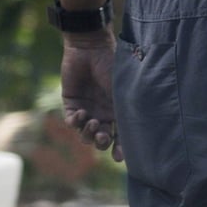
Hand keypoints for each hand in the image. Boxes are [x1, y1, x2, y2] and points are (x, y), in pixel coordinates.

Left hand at [60, 29, 123, 161]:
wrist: (90, 48)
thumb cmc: (111, 67)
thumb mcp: (122, 91)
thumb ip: (125, 112)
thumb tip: (136, 135)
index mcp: (118, 110)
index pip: (120, 135)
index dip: (121, 149)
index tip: (119, 158)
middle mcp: (103, 112)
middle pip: (100, 139)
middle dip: (101, 142)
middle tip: (102, 136)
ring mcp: (87, 108)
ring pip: (84, 133)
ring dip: (87, 133)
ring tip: (91, 121)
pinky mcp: (71, 102)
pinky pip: (71, 121)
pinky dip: (74, 122)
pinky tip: (79, 115)